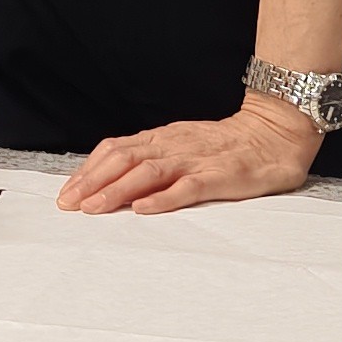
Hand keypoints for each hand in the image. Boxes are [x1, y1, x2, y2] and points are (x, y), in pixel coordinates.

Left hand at [57, 94, 324, 214]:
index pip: (115, 150)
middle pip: (123, 159)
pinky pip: (188, 186)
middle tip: (68, 205)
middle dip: (92, 182)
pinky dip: (163, 198)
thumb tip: (113, 179)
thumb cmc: (226, 145)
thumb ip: (153, 158)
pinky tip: (144, 208)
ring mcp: (196, 160)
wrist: (275, 132)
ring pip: (148, 172)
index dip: (88, 170)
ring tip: (94, 208)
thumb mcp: (182, 144)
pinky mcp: (220, 176)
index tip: (66, 193)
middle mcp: (173, 146)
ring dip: (117, 190)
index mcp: (162, 138)